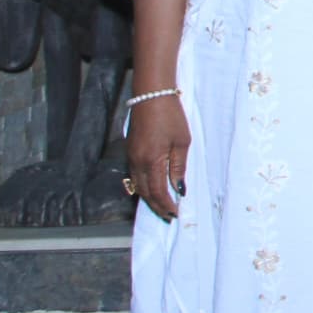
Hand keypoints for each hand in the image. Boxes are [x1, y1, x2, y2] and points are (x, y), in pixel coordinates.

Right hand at [126, 95, 189, 223]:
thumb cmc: (170, 116)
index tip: (175, 213)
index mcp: (151, 161)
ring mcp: (131, 157)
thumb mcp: (182, 142)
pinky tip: (151, 189)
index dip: (166, 205)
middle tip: (168, 216)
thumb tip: (179, 188)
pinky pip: (134, 176)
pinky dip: (142, 186)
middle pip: (144, 192)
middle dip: (156, 206)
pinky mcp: (130, 151)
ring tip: (162, 207)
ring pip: (137, 185)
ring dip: (149, 198)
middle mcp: (137, 162)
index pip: (157, 191)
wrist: (151, 96)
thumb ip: (178, 167)